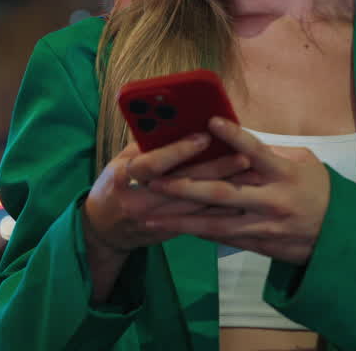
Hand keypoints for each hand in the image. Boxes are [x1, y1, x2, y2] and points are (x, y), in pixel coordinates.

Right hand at [84, 135, 249, 254]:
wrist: (104, 230)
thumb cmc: (114, 185)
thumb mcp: (121, 160)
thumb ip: (146, 145)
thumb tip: (178, 123)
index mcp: (124, 177)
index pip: (153, 163)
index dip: (179, 150)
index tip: (205, 136)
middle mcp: (140, 201)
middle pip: (184, 185)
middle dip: (216, 170)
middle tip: (243, 156)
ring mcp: (155, 220)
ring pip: (198, 206)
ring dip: (227, 191)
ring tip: (252, 176)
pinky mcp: (170, 233)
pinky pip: (200, 222)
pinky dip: (222, 210)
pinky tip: (244, 200)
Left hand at [145, 117, 330, 263]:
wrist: (339, 236)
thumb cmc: (317, 189)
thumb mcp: (301, 162)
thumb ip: (268, 151)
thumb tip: (232, 136)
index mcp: (283, 173)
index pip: (255, 151)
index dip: (233, 136)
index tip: (211, 121)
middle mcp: (271, 200)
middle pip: (222, 193)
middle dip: (185, 187)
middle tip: (156, 180)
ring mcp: (263, 225)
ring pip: (215, 223)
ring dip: (181, 220)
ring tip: (151, 216)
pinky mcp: (258, 243)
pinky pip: (222, 238)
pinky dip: (197, 231)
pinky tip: (173, 228)